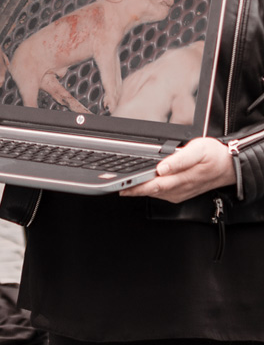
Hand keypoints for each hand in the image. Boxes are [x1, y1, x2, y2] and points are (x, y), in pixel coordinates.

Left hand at [120, 137, 234, 202]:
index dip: (136, 186)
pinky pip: (162, 193)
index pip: (153, 185)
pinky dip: (149, 190)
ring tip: (122, 185)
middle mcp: (179, 188)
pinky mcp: (181, 192)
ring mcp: (180, 192)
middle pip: (150, 190)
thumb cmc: (214, 156)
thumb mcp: (198, 151)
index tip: (121, 185)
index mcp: (180, 178)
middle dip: (132, 189)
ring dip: (139, 190)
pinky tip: (141, 186)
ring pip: (155, 193)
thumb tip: (162, 168)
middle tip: (114, 185)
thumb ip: (179, 160)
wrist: (230, 166)